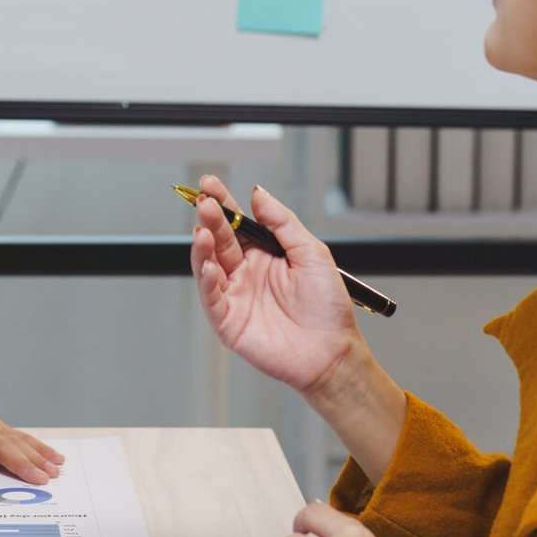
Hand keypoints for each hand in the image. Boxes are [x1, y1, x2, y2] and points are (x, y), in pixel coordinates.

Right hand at [190, 176, 362, 398]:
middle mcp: (246, 273)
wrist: (333, 353)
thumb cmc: (328, 308)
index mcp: (265, 255)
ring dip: (203, 246)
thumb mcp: (312, 253)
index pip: (237, 223)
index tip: (210, 184)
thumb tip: (258, 194)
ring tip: (202, 230)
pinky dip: (206, 280)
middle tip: (205, 202)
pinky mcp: (228, 321)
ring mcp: (235, 296)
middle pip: (220, 240)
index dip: (223, 203)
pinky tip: (208, 265)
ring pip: (209, 265)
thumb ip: (283, 223)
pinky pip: (211, 297)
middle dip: (210, 219)